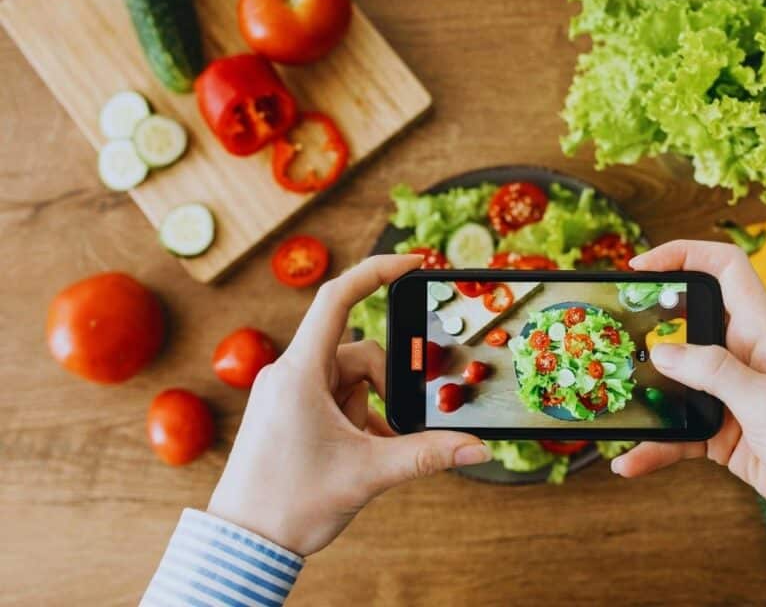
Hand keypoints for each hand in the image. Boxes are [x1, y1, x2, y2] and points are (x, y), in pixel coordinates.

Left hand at [208, 255, 491, 555]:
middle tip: (391, 432)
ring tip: (369, 452)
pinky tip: (361, 452)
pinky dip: (356, 419)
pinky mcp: (288, 411)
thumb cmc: (290, 504)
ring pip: (349, 381)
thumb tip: (478, 448)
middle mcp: (290, 374)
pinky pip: (334, 398)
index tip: (413, 263)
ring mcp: (287, 392)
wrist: (244, 543)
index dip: (376, 272)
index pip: (338, 299)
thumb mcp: (369, 473)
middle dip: (385, 390)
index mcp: (300, 373)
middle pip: (358, 354)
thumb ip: (427, 455)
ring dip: (370, 411)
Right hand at [611, 241, 765, 512]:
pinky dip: (655, 445)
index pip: (725, 268)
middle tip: (613, 332)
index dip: (684, 254)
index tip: (640, 268)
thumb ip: (714, 372)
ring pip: (675, 379)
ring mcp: (730, 391)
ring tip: (614, 398)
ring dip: (646, 392)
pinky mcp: (721, 428)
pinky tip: (631, 461)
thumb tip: (661, 351)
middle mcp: (743, 353)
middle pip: (687, 320)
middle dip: (647, 323)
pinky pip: (678, 429)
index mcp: (762, 330)